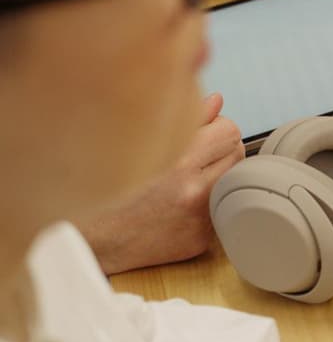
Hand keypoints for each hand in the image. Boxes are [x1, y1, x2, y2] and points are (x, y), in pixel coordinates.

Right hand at [79, 93, 244, 274]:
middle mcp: (192, 192)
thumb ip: (185, 118)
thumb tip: (217, 101)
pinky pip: (219, 209)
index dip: (217, 128)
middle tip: (194, 154)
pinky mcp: (200, 240)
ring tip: (186, 177)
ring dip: (217, 175)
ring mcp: (199, 219)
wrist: (86, 238)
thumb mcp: (133, 140)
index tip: (203, 133)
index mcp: (177, 162)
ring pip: (233, 181)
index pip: (230, 131)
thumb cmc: (103, 184)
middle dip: (220, 150)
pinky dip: (205, 202)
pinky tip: (179, 202)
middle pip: (237, 154)